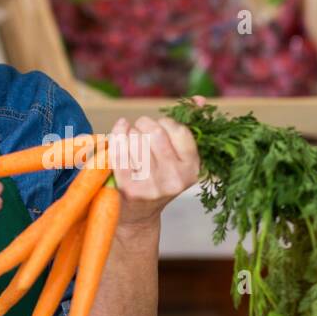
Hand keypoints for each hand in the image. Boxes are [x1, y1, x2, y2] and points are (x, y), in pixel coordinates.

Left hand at [105, 96, 203, 230]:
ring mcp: (152, 186)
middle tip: (139, 129)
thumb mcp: (178, 158)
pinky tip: (118, 134)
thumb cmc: (158, 179)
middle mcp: (175, 180)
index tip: (158, 126)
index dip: (165, 122)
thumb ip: (187, 128)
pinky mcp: (129, 189)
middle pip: (155, 132)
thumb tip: (199, 99)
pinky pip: (119, 151)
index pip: (179, 130)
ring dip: (129, 131)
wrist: (138, 216)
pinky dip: (116, 137)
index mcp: (192, 169)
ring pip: (135, 139)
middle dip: (144, 124)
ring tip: (129, 137)